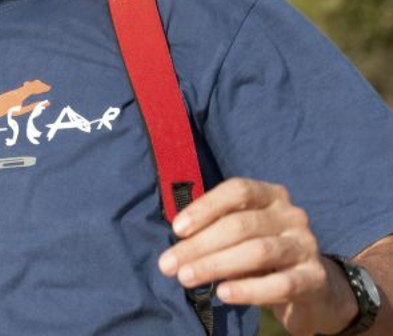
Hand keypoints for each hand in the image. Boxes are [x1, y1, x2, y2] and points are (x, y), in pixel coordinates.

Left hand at [158, 177, 357, 334]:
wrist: (315, 289)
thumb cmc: (265, 255)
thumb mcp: (244, 233)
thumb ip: (217, 228)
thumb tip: (178, 238)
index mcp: (271, 195)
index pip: (237, 190)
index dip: (205, 207)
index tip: (176, 229)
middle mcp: (291, 214)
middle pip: (241, 224)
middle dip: (200, 244)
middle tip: (169, 264)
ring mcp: (306, 245)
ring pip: (256, 251)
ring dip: (215, 265)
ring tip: (186, 278)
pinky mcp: (315, 278)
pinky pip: (279, 283)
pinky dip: (248, 289)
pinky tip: (223, 293)